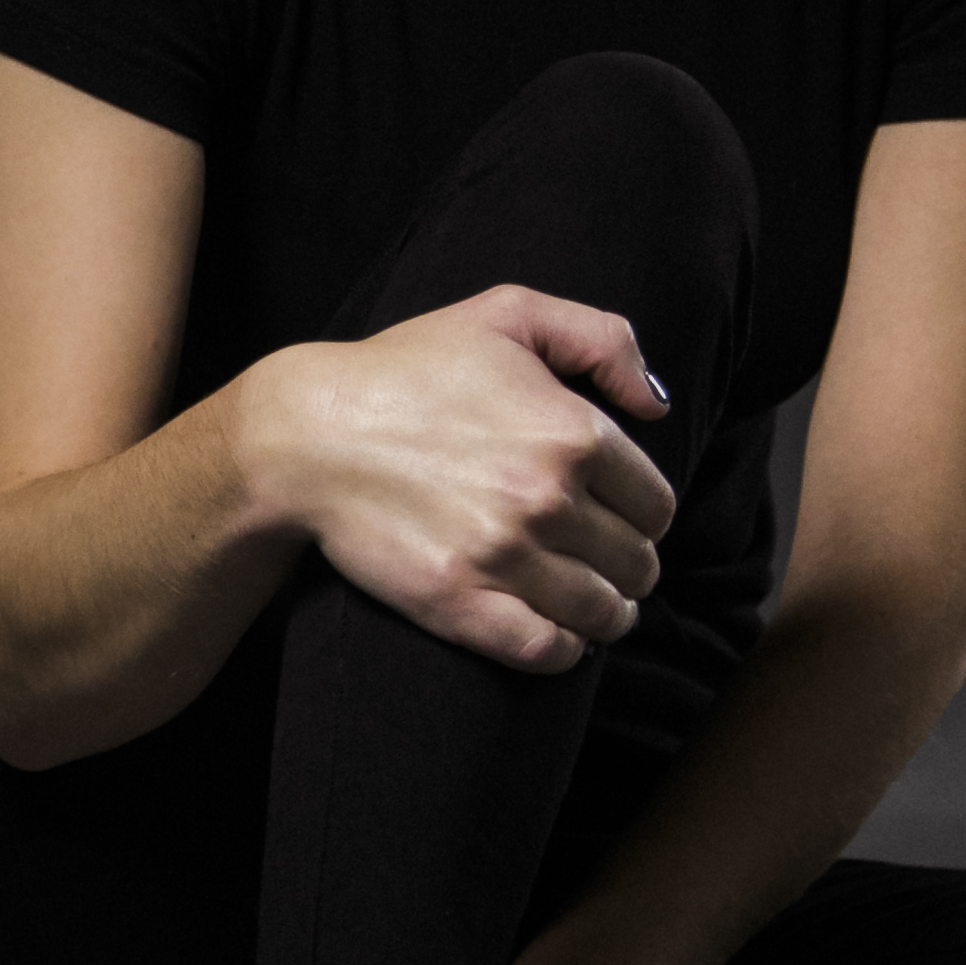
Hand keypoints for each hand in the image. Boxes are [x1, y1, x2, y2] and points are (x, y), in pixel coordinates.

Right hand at [238, 287, 676, 675]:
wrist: (308, 433)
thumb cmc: (406, 368)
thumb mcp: (507, 313)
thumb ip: (601, 339)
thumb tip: (657, 405)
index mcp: (572, 432)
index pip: (656, 505)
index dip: (645, 515)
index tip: (623, 517)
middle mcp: (547, 498)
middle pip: (637, 563)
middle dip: (631, 564)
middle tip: (606, 560)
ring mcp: (503, 557)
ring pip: (603, 612)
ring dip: (609, 611)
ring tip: (595, 603)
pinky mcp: (459, 604)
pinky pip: (548, 651)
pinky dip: (565, 649)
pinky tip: (560, 633)